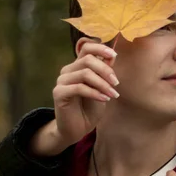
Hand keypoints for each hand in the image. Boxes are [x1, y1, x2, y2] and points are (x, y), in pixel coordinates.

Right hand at [30, 39, 118, 155]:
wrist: (78, 128)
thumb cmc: (90, 108)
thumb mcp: (102, 87)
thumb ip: (104, 72)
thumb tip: (112, 55)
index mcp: (78, 66)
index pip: (86, 48)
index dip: (100, 48)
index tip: (114, 55)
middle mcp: (68, 70)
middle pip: (87, 59)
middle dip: (105, 70)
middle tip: (116, 83)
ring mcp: (62, 81)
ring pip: (85, 73)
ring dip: (102, 84)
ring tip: (113, 94)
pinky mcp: (59, 93)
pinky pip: (79, 87)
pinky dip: (95, 92)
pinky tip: (104, 99)